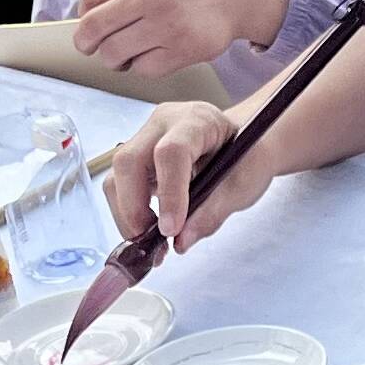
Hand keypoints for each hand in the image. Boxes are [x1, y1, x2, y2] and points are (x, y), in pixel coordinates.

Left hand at [72, 0, 283, 79]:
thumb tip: (88, 17)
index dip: (84, 17)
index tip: (90, 25)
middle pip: (93, 29)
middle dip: (87, 44)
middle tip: (93, 48)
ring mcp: (166, 24)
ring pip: (114, 54)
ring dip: (114, 59)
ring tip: (125, 54)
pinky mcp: (183, 50)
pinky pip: (144, 69)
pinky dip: (142, 67)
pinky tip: (152, 55)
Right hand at [102, 98, 278, 254]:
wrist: (243, 146)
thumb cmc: (247, 158)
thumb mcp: (244, 185)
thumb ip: (213, 212)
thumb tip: (180, 241)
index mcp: (197, 120)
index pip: (172, 152)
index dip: (169, 194)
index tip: (170, 230)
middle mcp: (164, 123)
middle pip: (129, 161)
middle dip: (134, 209)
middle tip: (151, 244)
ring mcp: (145, 139)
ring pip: (117, 176)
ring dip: (127, 215)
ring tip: (153, 244)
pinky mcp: (137, 159)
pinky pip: (119, 187)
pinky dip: (129, 214)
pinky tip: (150, 232)